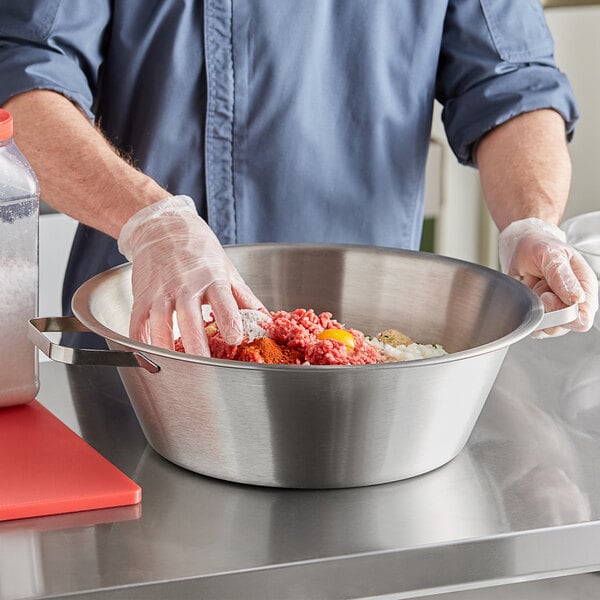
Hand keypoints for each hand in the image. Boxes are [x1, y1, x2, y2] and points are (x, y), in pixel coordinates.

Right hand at [118, 195, 263, 354]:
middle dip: (196, 343)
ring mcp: (160, 292)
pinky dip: (140, 342)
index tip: (236, 339)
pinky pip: (137, 323)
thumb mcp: (226, 269)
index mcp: (211, 278)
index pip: (223, 301)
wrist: (163, 226)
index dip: (229, 320)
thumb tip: (265, 320)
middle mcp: (185, 285)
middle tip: (203, 366)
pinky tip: (147, 357)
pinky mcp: (141, 297)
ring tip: (173, 368)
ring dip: (166, 347)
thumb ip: (244, 297)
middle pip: (189, 318)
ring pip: (160, 324)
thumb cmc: (199, 250)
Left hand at [499, 218, 598, 336]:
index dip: (566, 317)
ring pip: (544, 328)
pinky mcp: (538, 312)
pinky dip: (524, 310)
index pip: (582, 320)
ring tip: (534, 287)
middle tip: (539, 288)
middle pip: (561, 327)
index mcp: (584, 288)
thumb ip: (562, 275)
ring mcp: (554, 309)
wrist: (520, 244)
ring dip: (534, 309)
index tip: (549, 299)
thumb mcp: (552, 254)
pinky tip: (527, 294)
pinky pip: (530, 323)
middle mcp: (571, 303)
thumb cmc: (540, 245)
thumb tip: (576, 298)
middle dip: (545, 310)